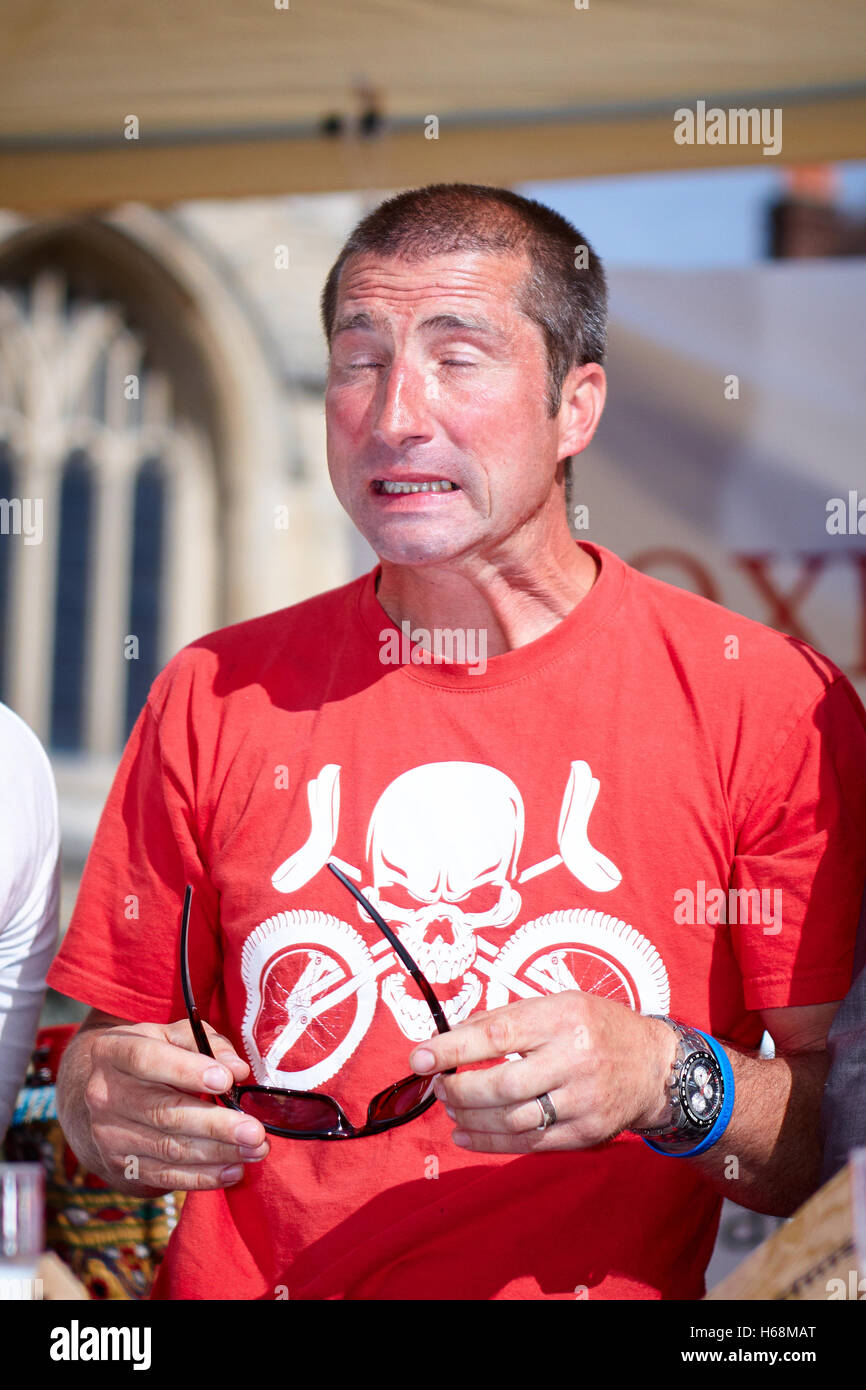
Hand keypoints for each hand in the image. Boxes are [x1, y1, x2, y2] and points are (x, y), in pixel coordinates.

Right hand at [85, 1018, 269, 1190]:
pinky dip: (204, 1176)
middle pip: (164, 1113)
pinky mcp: (122, 1166)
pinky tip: (234, 1170)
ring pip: (170, 1148)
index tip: (225, 1080)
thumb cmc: (152, 1057)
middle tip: (254, 1131)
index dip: (186, 1070)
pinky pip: (167, 1176)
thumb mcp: (172, 1036)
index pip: (147, 1060)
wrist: (105, 1096)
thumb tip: (237, 1069)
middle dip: (215, 1125)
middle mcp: (105, 1095)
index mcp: (114, 1051)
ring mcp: (109, 1135)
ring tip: (255, 1150)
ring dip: (218, 1153)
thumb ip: (206, 1043)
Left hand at [408, 992, 676, 1152]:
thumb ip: (506, 1016)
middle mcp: (575, 1058)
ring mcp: (583, 1100)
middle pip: (501, 1085)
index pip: (497, 1034)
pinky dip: (490, 1143)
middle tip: (439, 1086)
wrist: (656, 1067)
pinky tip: (466, 1134)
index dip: (452, 1049)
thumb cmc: (597, 1027)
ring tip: (451, 1108)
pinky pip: (529, 1144)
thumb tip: (451, 1035)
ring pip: (512, 1120)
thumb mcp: (558, 1003)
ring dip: (470, 1118)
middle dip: (459, 1089)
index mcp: (563, 1017)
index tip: (419, 1058)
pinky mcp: (587, 1133)